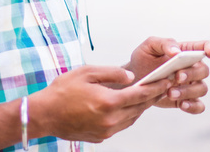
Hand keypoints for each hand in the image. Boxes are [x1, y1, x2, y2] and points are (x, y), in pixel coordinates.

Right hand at [30, 65, 170, 142]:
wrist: (44, 114)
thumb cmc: (62, 91)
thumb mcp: (87, 72)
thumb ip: (112, 73)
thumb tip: (131, 77)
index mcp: (108, 102)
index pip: (140, 95)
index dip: (155, 87)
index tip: (165, 81)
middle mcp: (110, 119)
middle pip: (139, 108)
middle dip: (152, 97)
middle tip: (162, 86)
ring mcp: (106, 130)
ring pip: (132, 119)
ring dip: (140, 107)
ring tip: (146, 95)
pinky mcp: (101, 136)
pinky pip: (121, 125)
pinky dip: (127, 115)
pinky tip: (127, 106)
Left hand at [124, 37, 209, 113]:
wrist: (133, 80)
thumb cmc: (143, 59)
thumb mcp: (149, 46)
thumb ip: (164, 43)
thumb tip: (177, 52)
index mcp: (186, 51)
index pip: (205, 47)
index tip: (208, 53)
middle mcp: (192, 68)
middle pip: (204, 70)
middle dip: (192, 74)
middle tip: (177, 77)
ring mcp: (190, 85)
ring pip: (202, 88)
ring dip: (188, 91)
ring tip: (170, 93)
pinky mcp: (185, 100)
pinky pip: (198, 106)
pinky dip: (193, 106)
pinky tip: (181, 104)